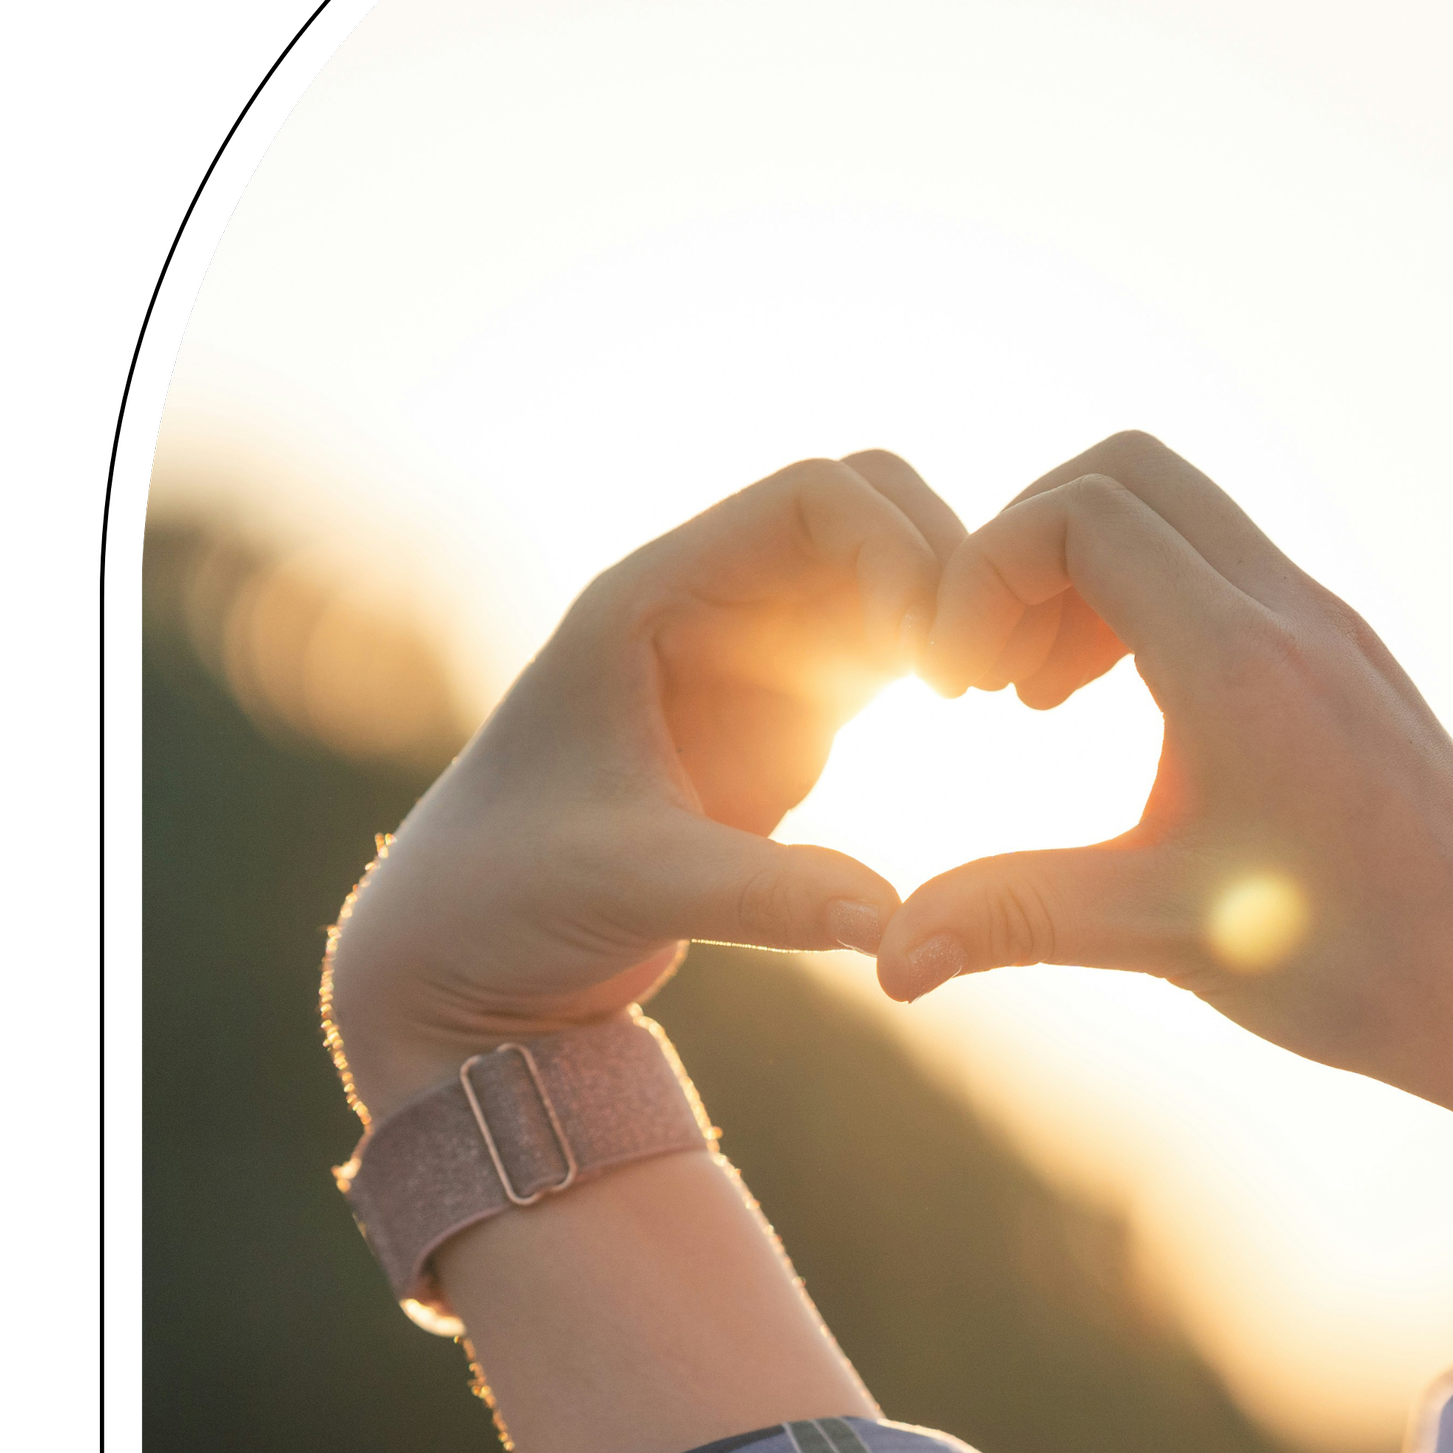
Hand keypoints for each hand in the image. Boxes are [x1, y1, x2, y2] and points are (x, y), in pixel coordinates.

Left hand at [326, 453, 966, 1123]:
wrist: (463, 955)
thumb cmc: (503, 899)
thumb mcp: (631, 888)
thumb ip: (761, 897)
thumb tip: (891, 922)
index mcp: (653, 597)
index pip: (812, 498)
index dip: (895, 549)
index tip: (935, 653)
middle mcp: (709, 605)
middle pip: (869, 513)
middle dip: (941, 569)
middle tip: (977, 675)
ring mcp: (751, 658)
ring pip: (888, 577)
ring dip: (947, 616)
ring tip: (990, 698)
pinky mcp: (784, 720)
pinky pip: (886, 650)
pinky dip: (937, 666)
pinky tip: (964, 725)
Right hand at [878, 433, 1452, 1105]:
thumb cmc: (1365, 967)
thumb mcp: (1169, 936)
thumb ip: (1016, 918)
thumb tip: (883, 959)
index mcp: (1239, 661)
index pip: (1081, 512)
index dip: (984, 572)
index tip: (959, 686)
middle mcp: (1290, 613)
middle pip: (1126, 471)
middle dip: (1025, 547)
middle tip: (990, 672)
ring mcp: (1327, 625)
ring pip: (1179, 511)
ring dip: (1085, 572)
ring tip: (1039, 698)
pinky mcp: (1344, 656)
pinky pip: (1223, 565)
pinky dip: (1146, 600)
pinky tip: (1119, 713)